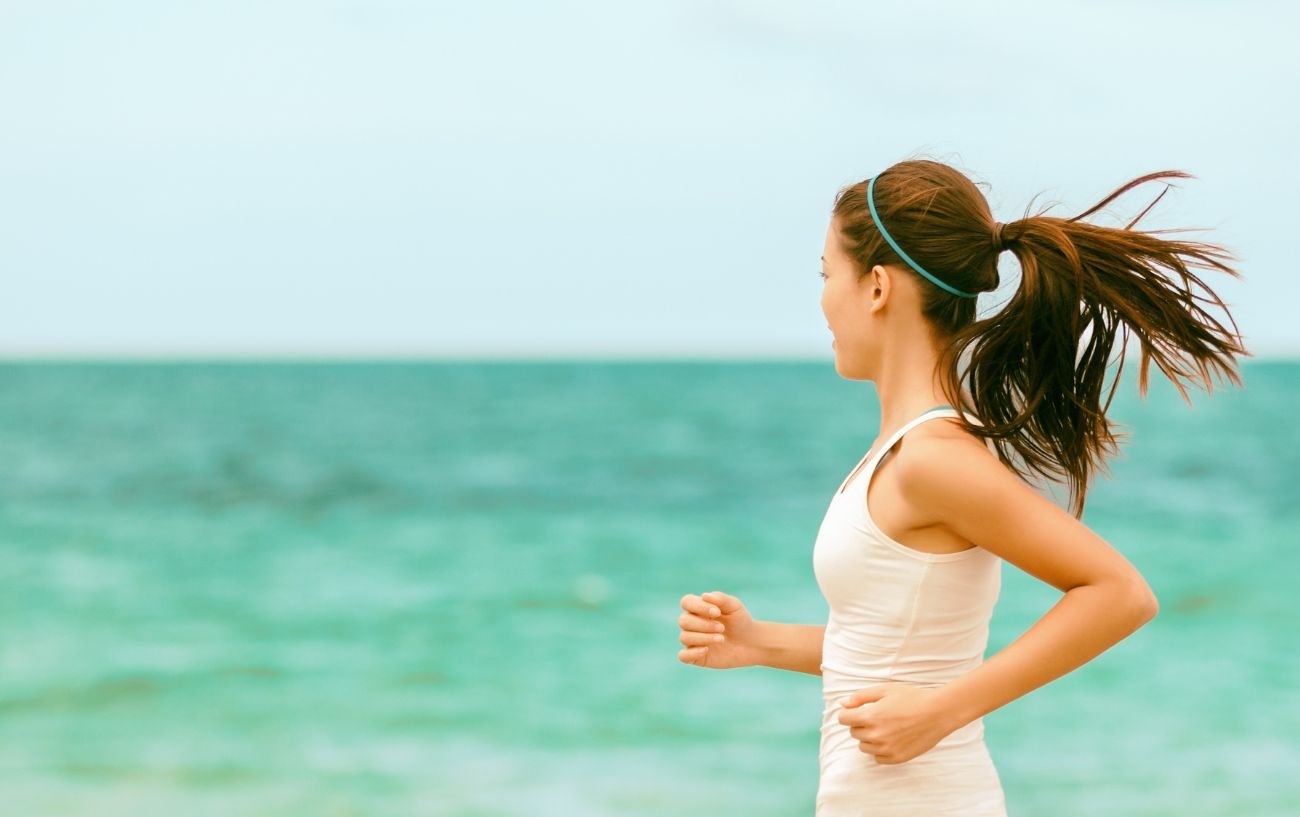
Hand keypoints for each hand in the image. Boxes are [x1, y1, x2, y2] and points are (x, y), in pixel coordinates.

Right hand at [677, 590, 762, 669]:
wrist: (750, 643)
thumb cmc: (740, 621)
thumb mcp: (734, 606)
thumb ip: (720, 598)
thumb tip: (704, 596)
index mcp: (698, 608)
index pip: (686, 602)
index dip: (698, 606)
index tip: (717, 612)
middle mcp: (692, 624)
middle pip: (684, 621)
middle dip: (703, 624)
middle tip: (722, 628)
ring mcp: (692, 641)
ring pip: (684, 637)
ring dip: (703, 637)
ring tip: (721, 638)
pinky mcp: (696, 657)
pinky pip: (683, 656)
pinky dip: (692, 652)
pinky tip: (707, 650)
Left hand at [835, 683, 957, 763]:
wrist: (938, 713)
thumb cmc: (912, 697)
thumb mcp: (884, 690)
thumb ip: (860, 697)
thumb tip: (843, 704)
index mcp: (870, 716)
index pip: (843, 719)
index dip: (848, 713)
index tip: (856, 710)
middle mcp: (876, 735)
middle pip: (853, 732)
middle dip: (859, 724)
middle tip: (876, 716)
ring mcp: (886, 749)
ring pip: (863, 746)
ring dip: (869, 737)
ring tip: (885, 727)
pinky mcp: (897, 758)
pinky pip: (877, 757)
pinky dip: (879, 750)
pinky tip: (890, 739)